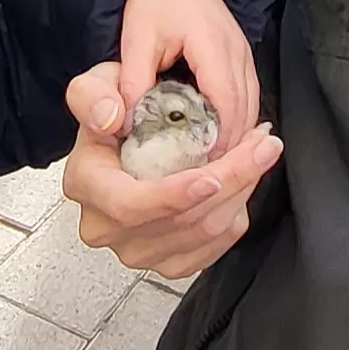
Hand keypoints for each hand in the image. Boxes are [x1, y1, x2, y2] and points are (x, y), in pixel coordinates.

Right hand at [64, 0, 281, 277]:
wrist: (125, 143)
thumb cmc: (115, 115)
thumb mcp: (97, 87)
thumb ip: (92, 96)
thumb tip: (110, 118)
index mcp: (86, 186)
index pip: (129, 204)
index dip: (172, 196)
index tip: (211, 177)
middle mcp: (107, 228)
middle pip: (179, 220)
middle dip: (230, 181)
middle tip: (262, 144)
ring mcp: (138, 251)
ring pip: (204, 233)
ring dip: (241, 191)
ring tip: (261, 152)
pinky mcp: (168, 262)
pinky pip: (214, 247)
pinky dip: (237, 212)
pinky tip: (245, 180)